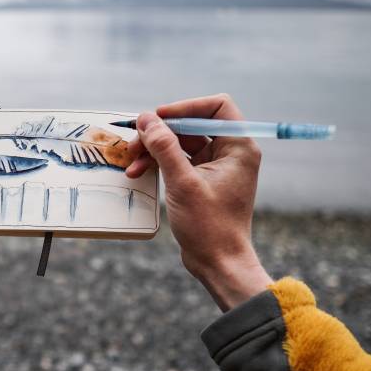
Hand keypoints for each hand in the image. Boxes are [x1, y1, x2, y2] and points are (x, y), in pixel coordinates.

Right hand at [126, 94, 272, 310]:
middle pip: (192, 125)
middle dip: (161, 132)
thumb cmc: (210, 226)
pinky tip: (138, 172)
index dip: (185, 107)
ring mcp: (217, 167)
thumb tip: (147, 118)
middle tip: (135, 143)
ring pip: (181, 143)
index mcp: (239, 147)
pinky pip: (178, 160)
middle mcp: (231, 152)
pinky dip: (159, 163)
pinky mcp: (203, 180)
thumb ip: (164, 147)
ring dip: (155, 149)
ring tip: (132, 163)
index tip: (158, 117)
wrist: (218, 263)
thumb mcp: (183, 183)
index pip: (216, 107)